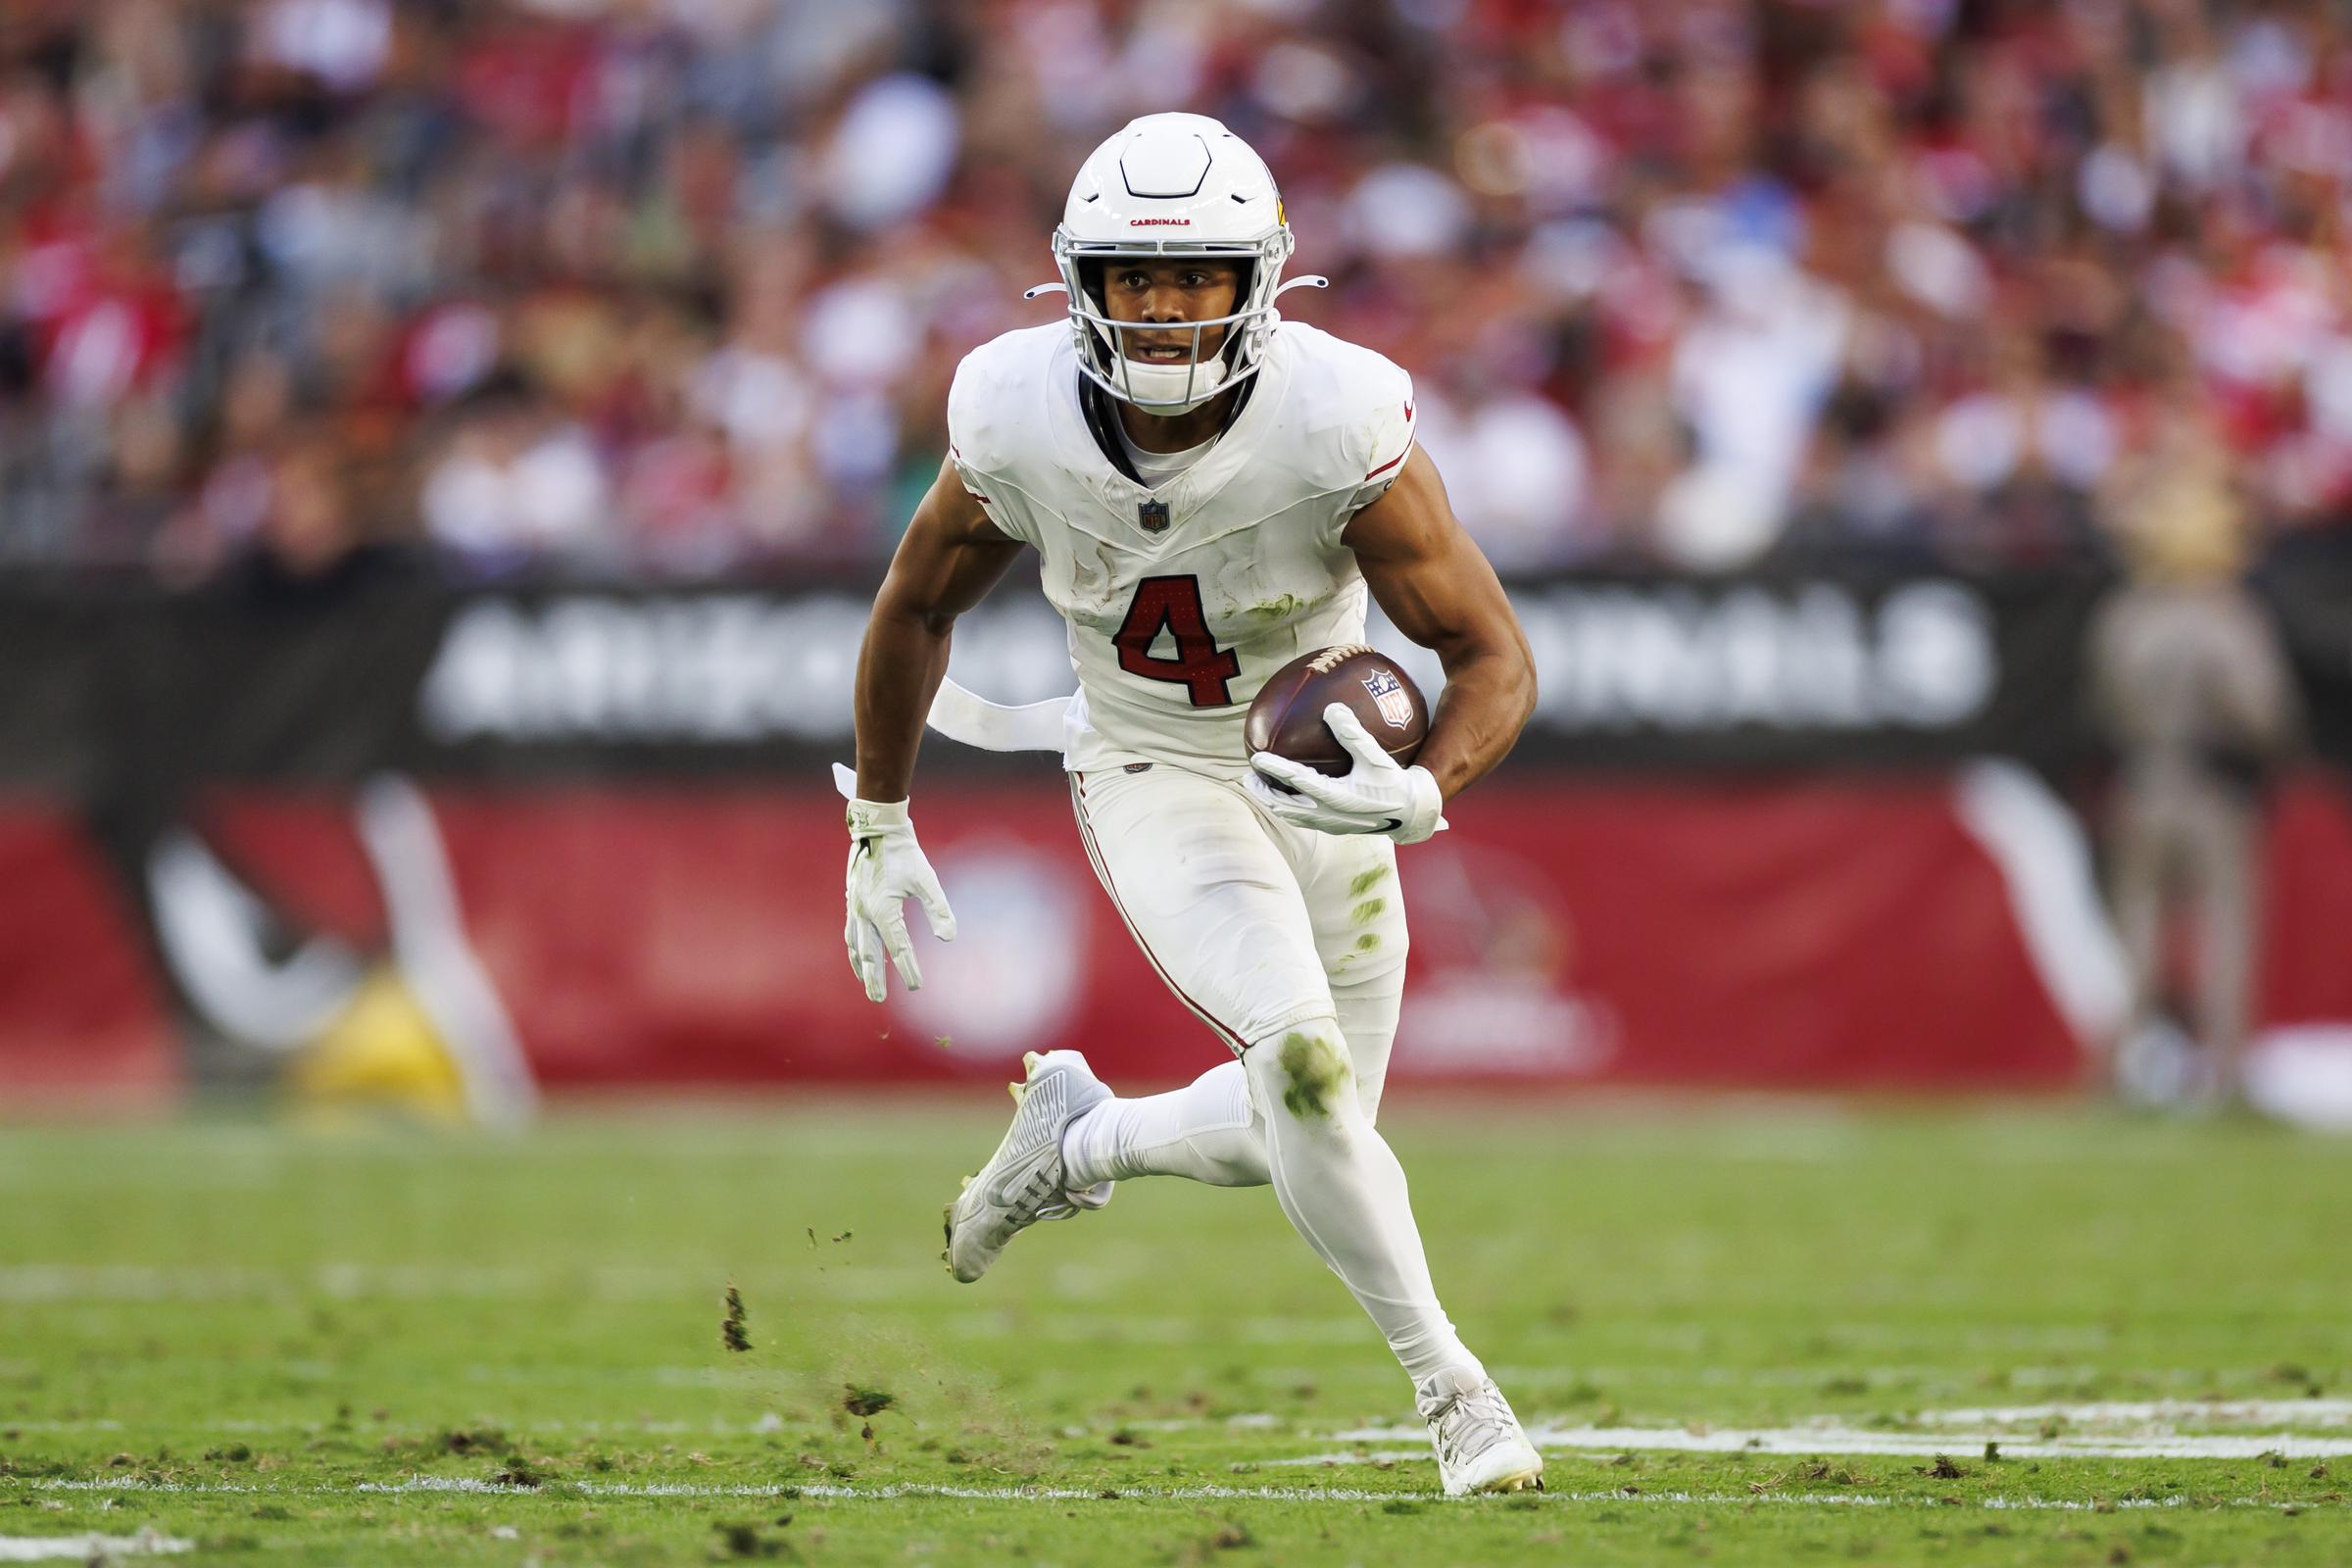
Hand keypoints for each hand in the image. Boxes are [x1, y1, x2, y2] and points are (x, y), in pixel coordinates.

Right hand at [843, 797, 956, 1001]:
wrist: (878, 830)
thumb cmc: (904, 854)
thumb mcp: (926, 879)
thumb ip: (938, 909)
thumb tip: (949, 938)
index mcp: (883, 909)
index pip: (898, 947)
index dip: (908, 968)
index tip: (916, 986)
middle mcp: (864, 912)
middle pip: (869, 953)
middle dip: (875, 977)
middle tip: (879, 999)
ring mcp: (855, 908)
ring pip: (856, 945)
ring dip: (862, 966)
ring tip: (868, 984)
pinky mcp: (852, 903)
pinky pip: (851, 933)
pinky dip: (854, 949)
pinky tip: (859, 957)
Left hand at [1246, 704, 1448, 844]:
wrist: (1411, 815)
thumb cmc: (1394, 783)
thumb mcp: (1376, 757)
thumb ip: (1353, 733)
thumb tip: (1332, 708)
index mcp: (1337, 797)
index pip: (1297, 781)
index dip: (1274, 769)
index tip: (1256, 757)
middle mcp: (1329, 814)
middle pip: (1284, 806)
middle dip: (1263, 793)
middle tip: (1247, 778)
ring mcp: (1330, 824)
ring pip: (1292, 815)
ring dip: (1273, 803)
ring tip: (1260, 789)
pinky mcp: (1334, 828)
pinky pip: (1304, 819)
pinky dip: (1289, 808)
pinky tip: (1287, 796)